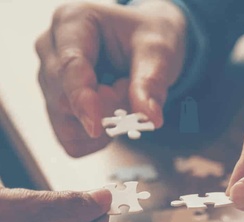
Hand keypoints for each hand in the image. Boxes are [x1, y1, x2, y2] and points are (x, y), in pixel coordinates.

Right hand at [36, 1, 186, 156]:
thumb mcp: (158, 52)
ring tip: (121, 99)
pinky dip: (97, 140)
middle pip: (64, 100)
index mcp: (72, 23)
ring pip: (66, 126)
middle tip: (130, 92)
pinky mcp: (57, 109)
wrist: (144, 47)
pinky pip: (71, 141)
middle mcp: (52, 51)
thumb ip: (151, 83)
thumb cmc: (146, 41)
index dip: (82, 99)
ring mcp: (51, 82)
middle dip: (107, 110)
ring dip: (102, 126)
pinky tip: (110, 117)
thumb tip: (150, 118)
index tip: (97, 127)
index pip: (69, 67)